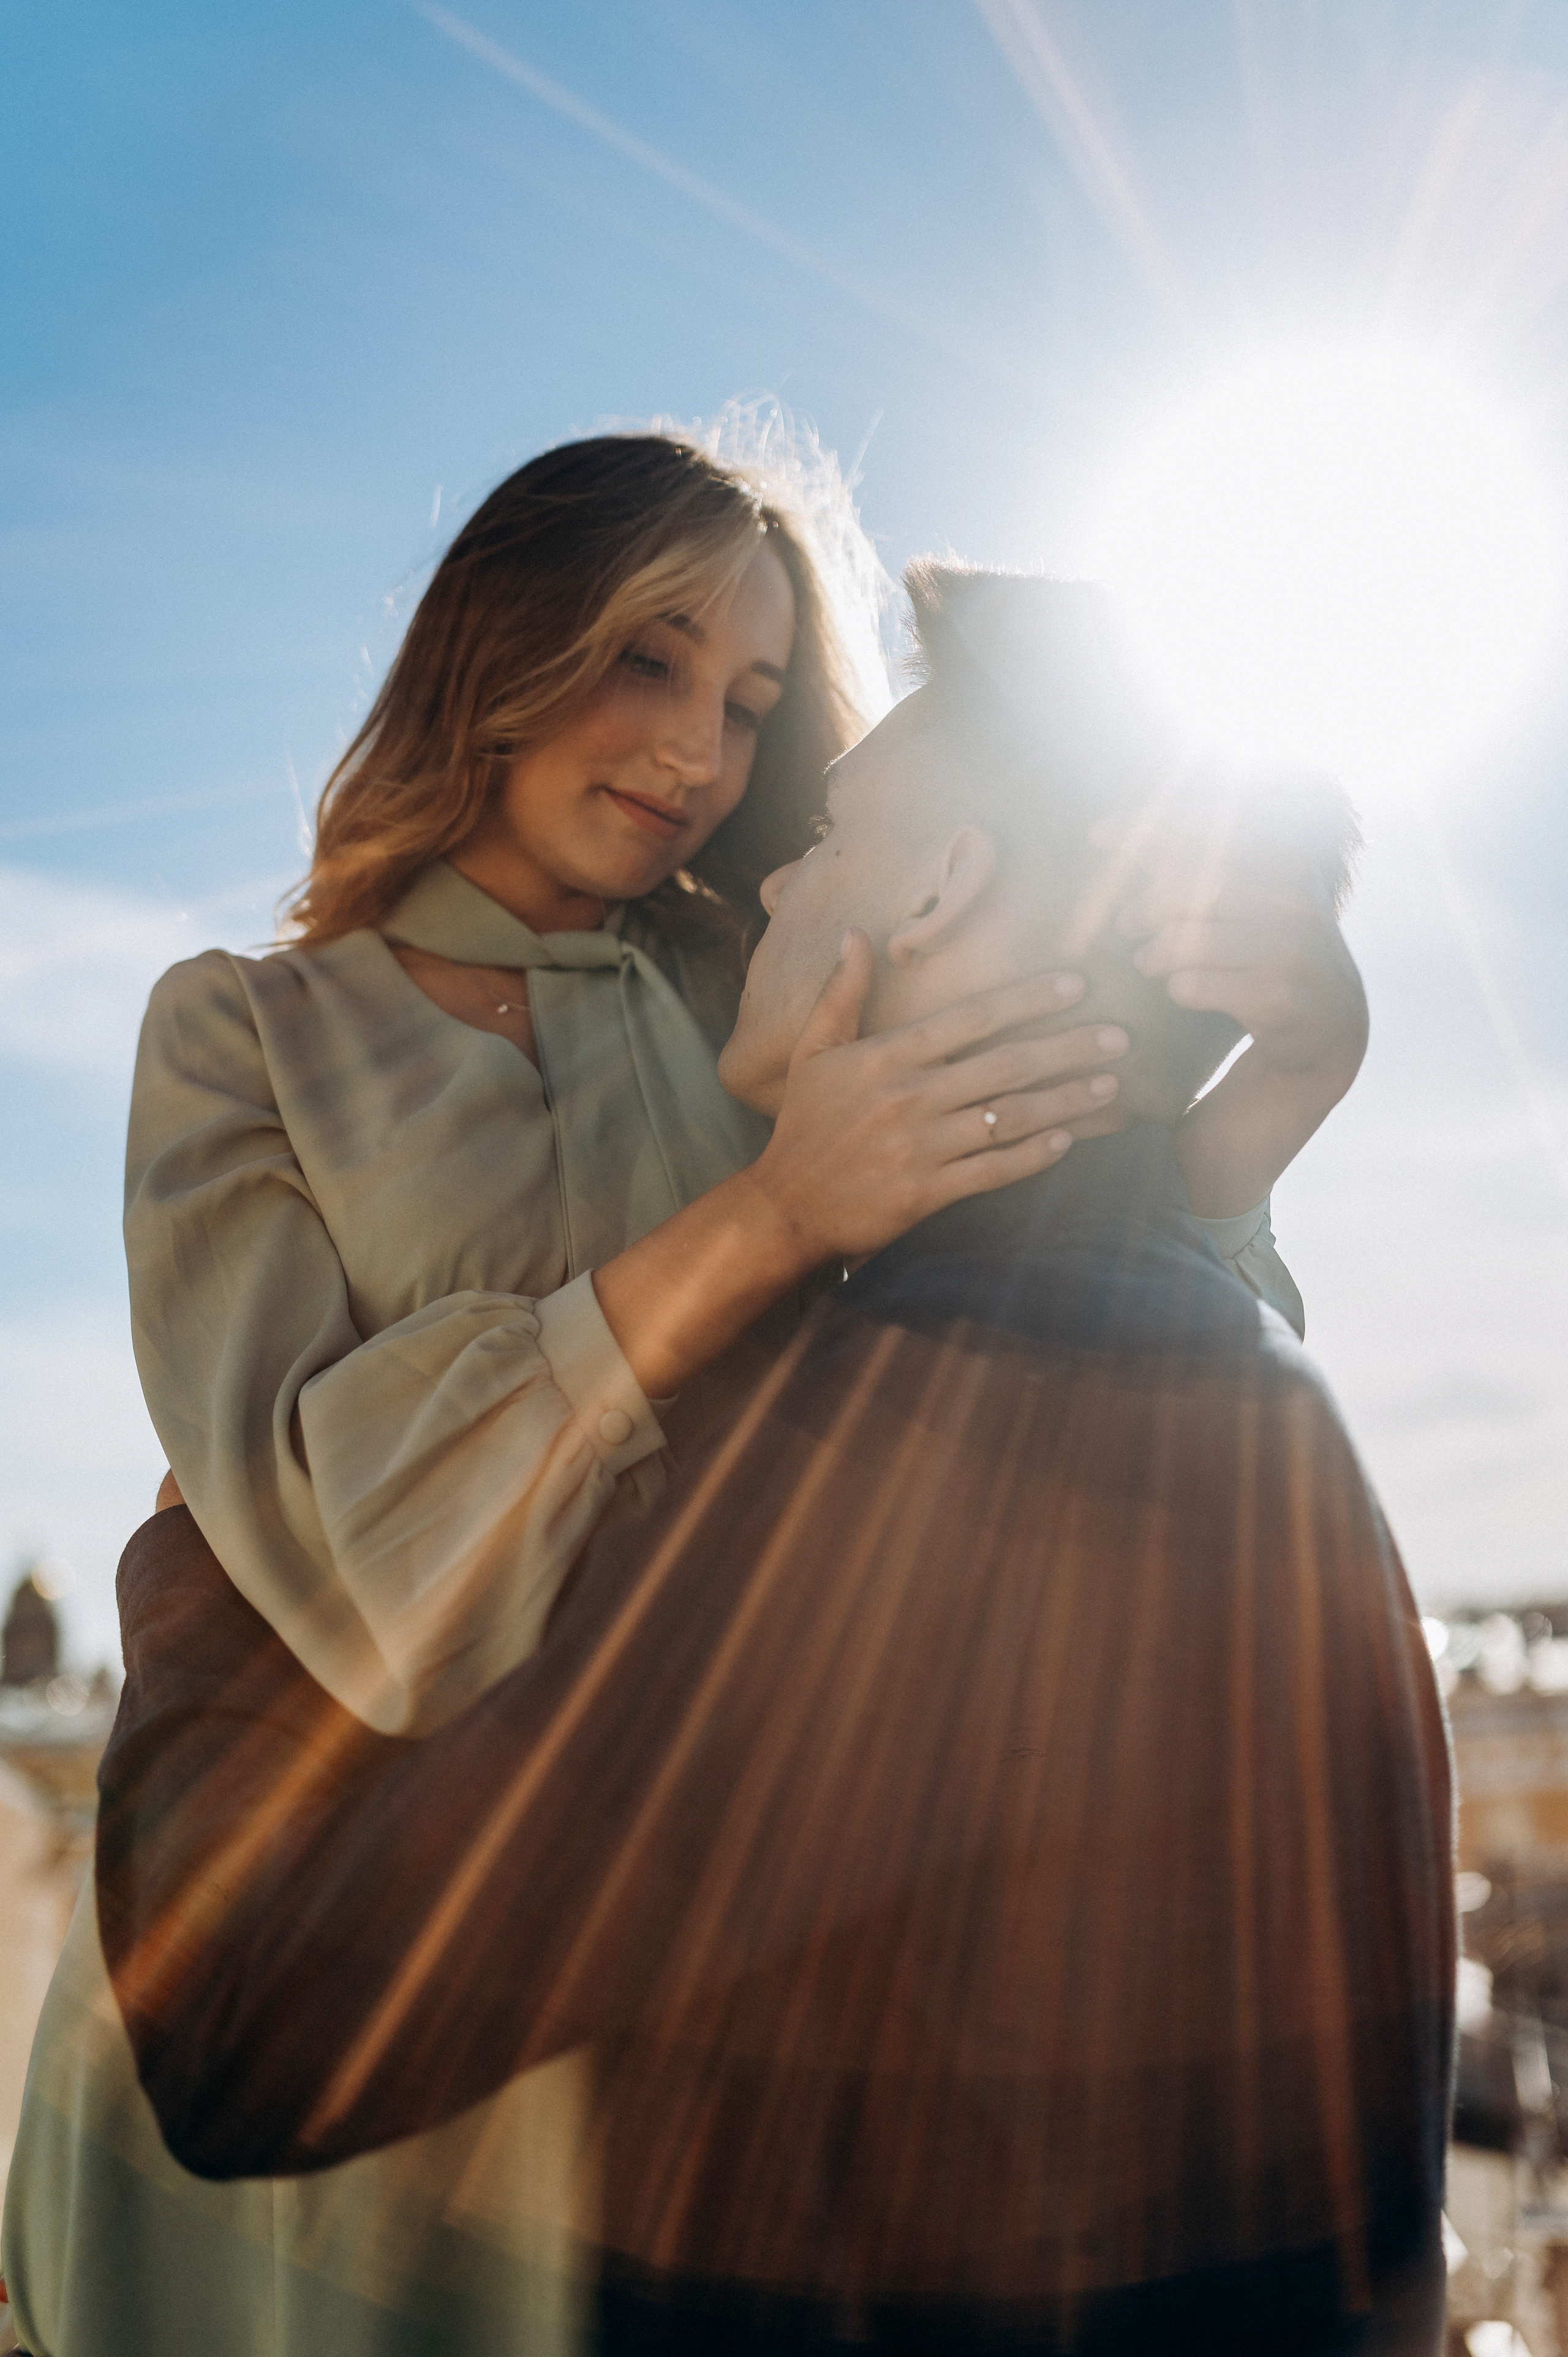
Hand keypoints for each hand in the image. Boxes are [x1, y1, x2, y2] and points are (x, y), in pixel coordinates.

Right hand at [745, 932, 1129, 1263]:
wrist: (785, 1206)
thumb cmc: (803, 1126)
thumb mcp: (812, 1053)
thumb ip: (840, 994)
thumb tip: (855, 934)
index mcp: (885, 1057)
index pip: (968, 1018)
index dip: (1026, 999)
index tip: (1075, 985)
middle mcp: (908, 1098)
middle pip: (1004, 1065)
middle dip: (1067, 1048)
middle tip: (1119, 1036)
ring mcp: (920, 1148)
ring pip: (1008, 1118)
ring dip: (1065, 1101)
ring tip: (1110, 1086)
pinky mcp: (926, 1193)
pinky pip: (992, 1171)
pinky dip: (1032, 1157)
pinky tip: (1066, 1142)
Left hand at [1090, 806, 1367, 1215]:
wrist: (1329, 1028)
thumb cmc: (1269, 953)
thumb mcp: (1247, 899)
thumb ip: (1193, 861)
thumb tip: (1112, 826)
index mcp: (1288, 859)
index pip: (1207, 827)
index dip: (1146, 826)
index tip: (1097, 833)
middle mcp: (1296, 899)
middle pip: (1189, 885)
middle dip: (1145, 905)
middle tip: (1127, 925)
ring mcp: (1293, 950)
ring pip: (1187, 937)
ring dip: (1155, 952)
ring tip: (1147, 962)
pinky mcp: (1279, 1000)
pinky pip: (1196, 985)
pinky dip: (1177, 987)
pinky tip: (1182, 990)